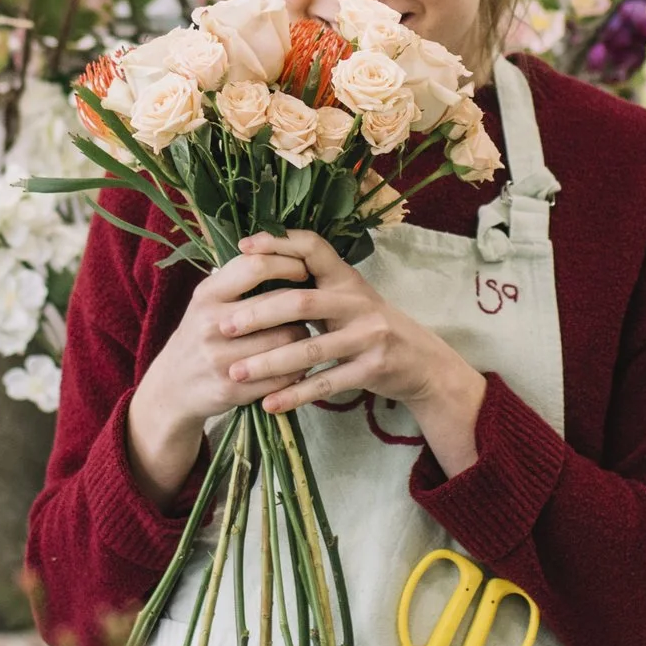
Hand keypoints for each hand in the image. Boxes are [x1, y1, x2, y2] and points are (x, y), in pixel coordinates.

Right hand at [125, 247, 315, 504]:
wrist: (172, 386)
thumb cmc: (200, 333)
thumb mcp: (207, 300)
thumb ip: (239, 278)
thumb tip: (286, 251)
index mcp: (206, 295)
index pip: (256, 266)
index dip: (288, 264)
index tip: (304, 269)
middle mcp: (211, 324)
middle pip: (278, 305)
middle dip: (303, 304)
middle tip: (314, 305)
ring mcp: (220, 359)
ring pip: (287, 340)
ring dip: (304, 336)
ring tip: (304, 334)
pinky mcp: (232, 389)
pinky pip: (283, 375)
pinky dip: (297, 367)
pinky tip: (297, 362)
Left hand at [221, 230, 487, 473]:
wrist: (421, 361)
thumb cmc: (369, 325)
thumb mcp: (347, 297)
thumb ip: (312, 285)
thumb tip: (254, 268)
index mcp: (346, 278)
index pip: (312, 248)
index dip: (279, 243)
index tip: (244, 246)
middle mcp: (357, 301)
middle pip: (301, 301)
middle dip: (259, 314)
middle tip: (224, 327)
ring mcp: (368, 335)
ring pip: (310, 348)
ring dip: (269, 362)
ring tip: (236, 372)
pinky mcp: (373, 367)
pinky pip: (327, 383)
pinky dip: (296, 394)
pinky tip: (269, 403)